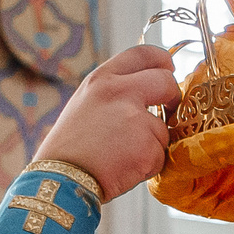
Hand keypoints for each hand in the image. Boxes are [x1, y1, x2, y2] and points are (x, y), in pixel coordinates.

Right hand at [33, 43, 181, 201]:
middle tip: (170, 109)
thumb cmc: (70, 148)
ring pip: (163, 128)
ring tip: (122, 154)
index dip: (161, 60)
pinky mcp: (147, 146)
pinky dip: (148, 165)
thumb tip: (146, 92)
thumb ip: (114, 93)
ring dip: (152, 144)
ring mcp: (136, 119)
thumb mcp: (85, 103)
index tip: (168, 68)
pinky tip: (124, 167)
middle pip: (166, 82)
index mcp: (102, 80)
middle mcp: (120, 93)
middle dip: (173, 96)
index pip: (142, 54)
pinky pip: (161, 155)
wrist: (61, 179)